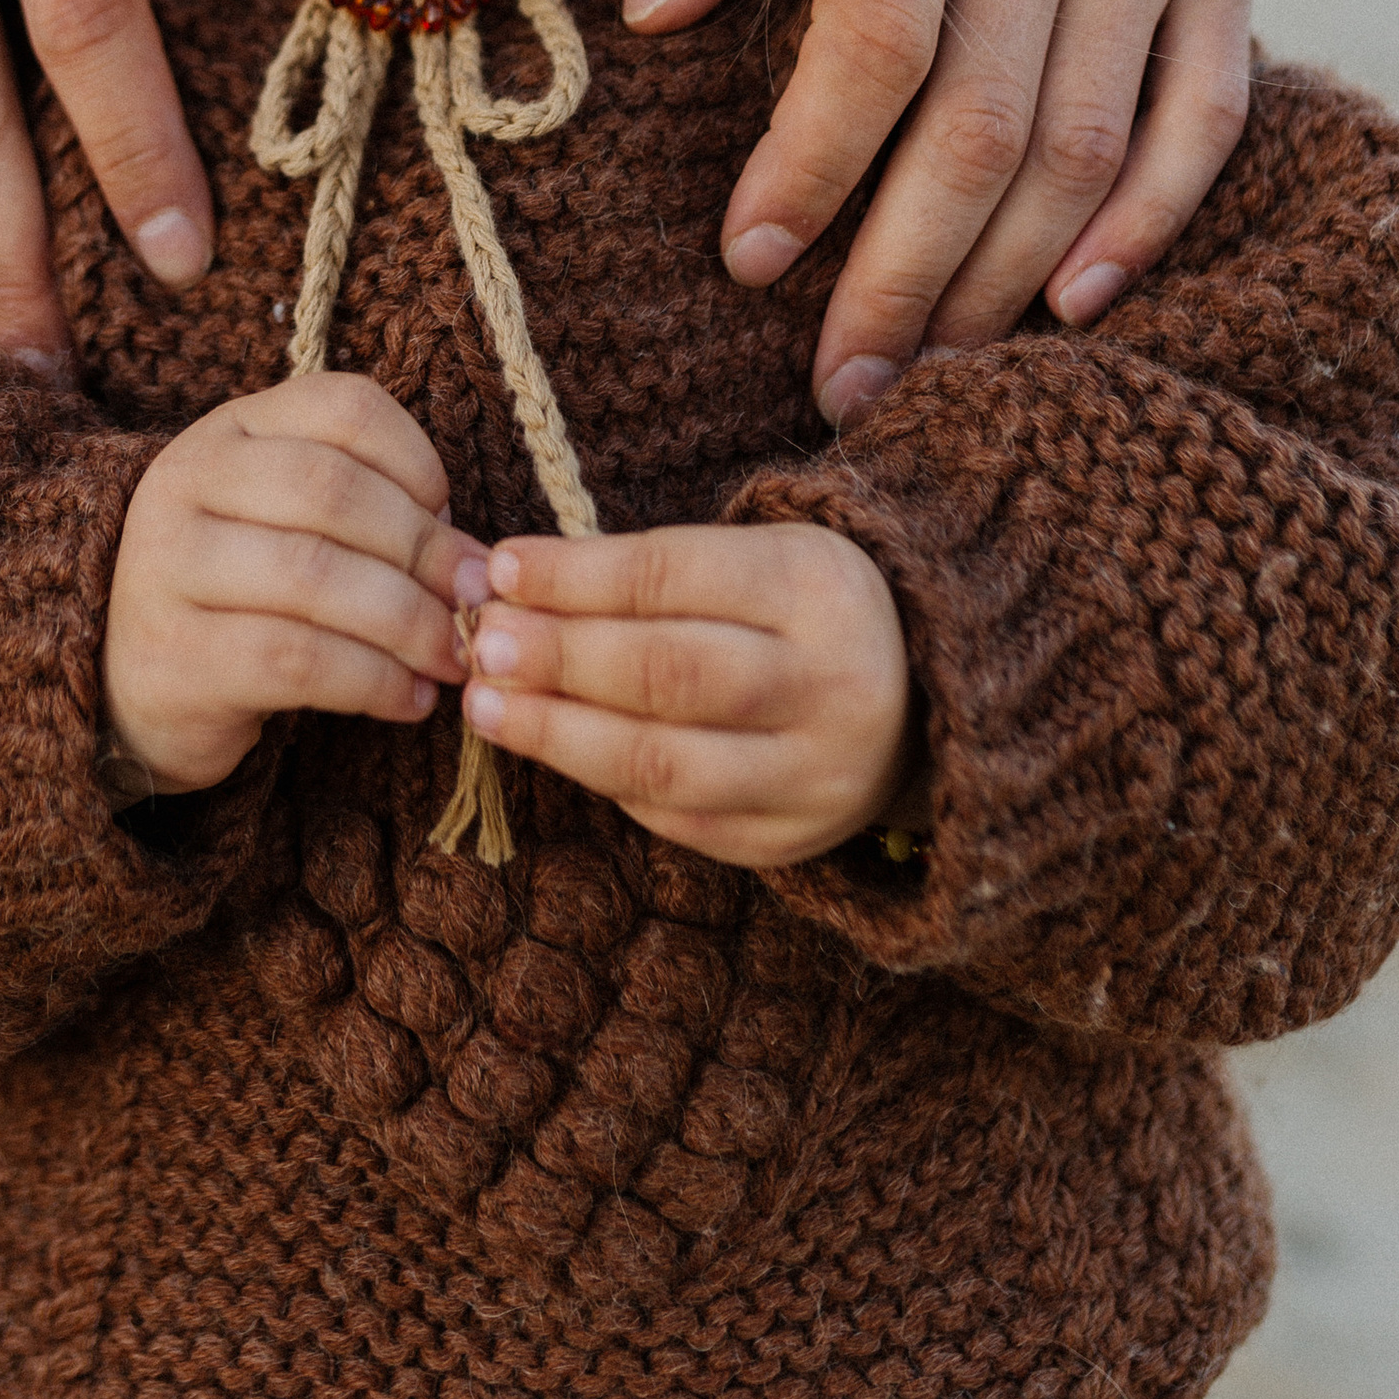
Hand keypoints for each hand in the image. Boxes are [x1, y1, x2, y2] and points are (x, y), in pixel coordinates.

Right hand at [103, 372, 478, 794]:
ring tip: (452, 657)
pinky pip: (297, 661)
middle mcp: (186, 480)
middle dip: (424, 551)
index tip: (454, 522)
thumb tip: (474, 562)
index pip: (344, 408)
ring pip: (316, 576)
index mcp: (230, 429)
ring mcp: (168, 566)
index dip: (419, 462)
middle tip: (476, 603)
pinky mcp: (176, 656)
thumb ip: (370, 513)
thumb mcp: (291, 522)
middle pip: (334, 491)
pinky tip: (409, 700)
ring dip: (408, 623)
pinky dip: (373, 682)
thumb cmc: (244, 594)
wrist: (135, 684)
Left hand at [452, 523, 912, 868]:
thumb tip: (509, 585)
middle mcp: (830, 685)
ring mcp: (815, 777)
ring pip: (666, 763)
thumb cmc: (794, 610)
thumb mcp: (750, 557)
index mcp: (816, 586)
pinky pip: (678, 819)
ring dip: (560, 734)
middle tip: (482, 645)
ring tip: (486, 707)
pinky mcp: (789, 842)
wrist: (915, 700)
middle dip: (561, 658)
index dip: (577, 575)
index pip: (674, 575)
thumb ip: (643, 572)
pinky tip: (553, 749)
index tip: (500, 566)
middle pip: (670, 673)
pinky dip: (606, 783)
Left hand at [624, 0, 1258, 420]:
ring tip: (928, 370)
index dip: (814, 167)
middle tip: (839, 382)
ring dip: (1007, 279)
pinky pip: (1204, 110)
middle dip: (907, 274)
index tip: (748, 261)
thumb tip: (655, 13)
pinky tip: (1074, 303)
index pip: (877, 41)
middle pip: (987, 124)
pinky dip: (1149, 221)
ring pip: (1091, 143)